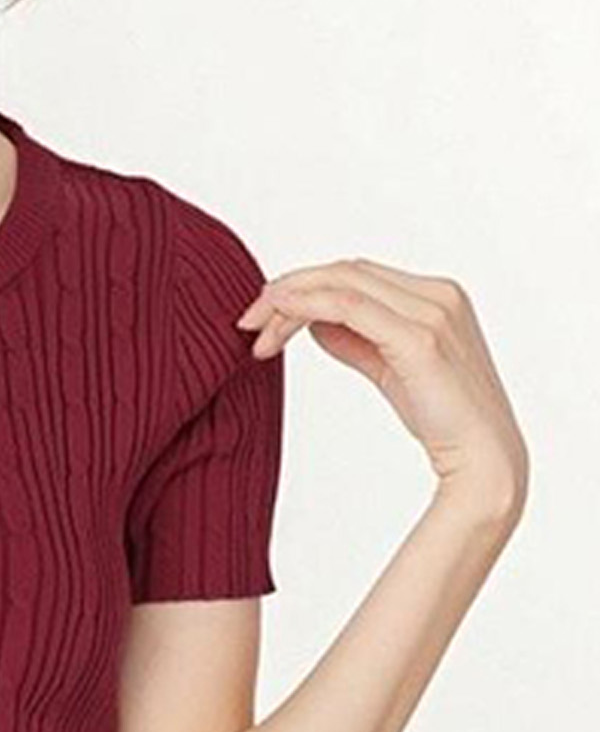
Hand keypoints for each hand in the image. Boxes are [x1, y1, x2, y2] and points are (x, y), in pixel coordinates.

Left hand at [234, 256, 528, 517]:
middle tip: (248, 320)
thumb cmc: (440, 418)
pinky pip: (350, 307)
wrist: (483, 457)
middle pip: (344, 273)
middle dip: (288, 290)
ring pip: (342, 284)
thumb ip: (356, 340)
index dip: (305, 286)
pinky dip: (308, 306)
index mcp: (436, 294)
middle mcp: (437, 294)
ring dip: (289, 300)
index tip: (265, 314)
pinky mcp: (419, 339)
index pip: (355, 275)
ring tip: (256, 329)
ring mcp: (432, 312)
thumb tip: (314, 323)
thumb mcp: (390, 369)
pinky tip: (280, 317)